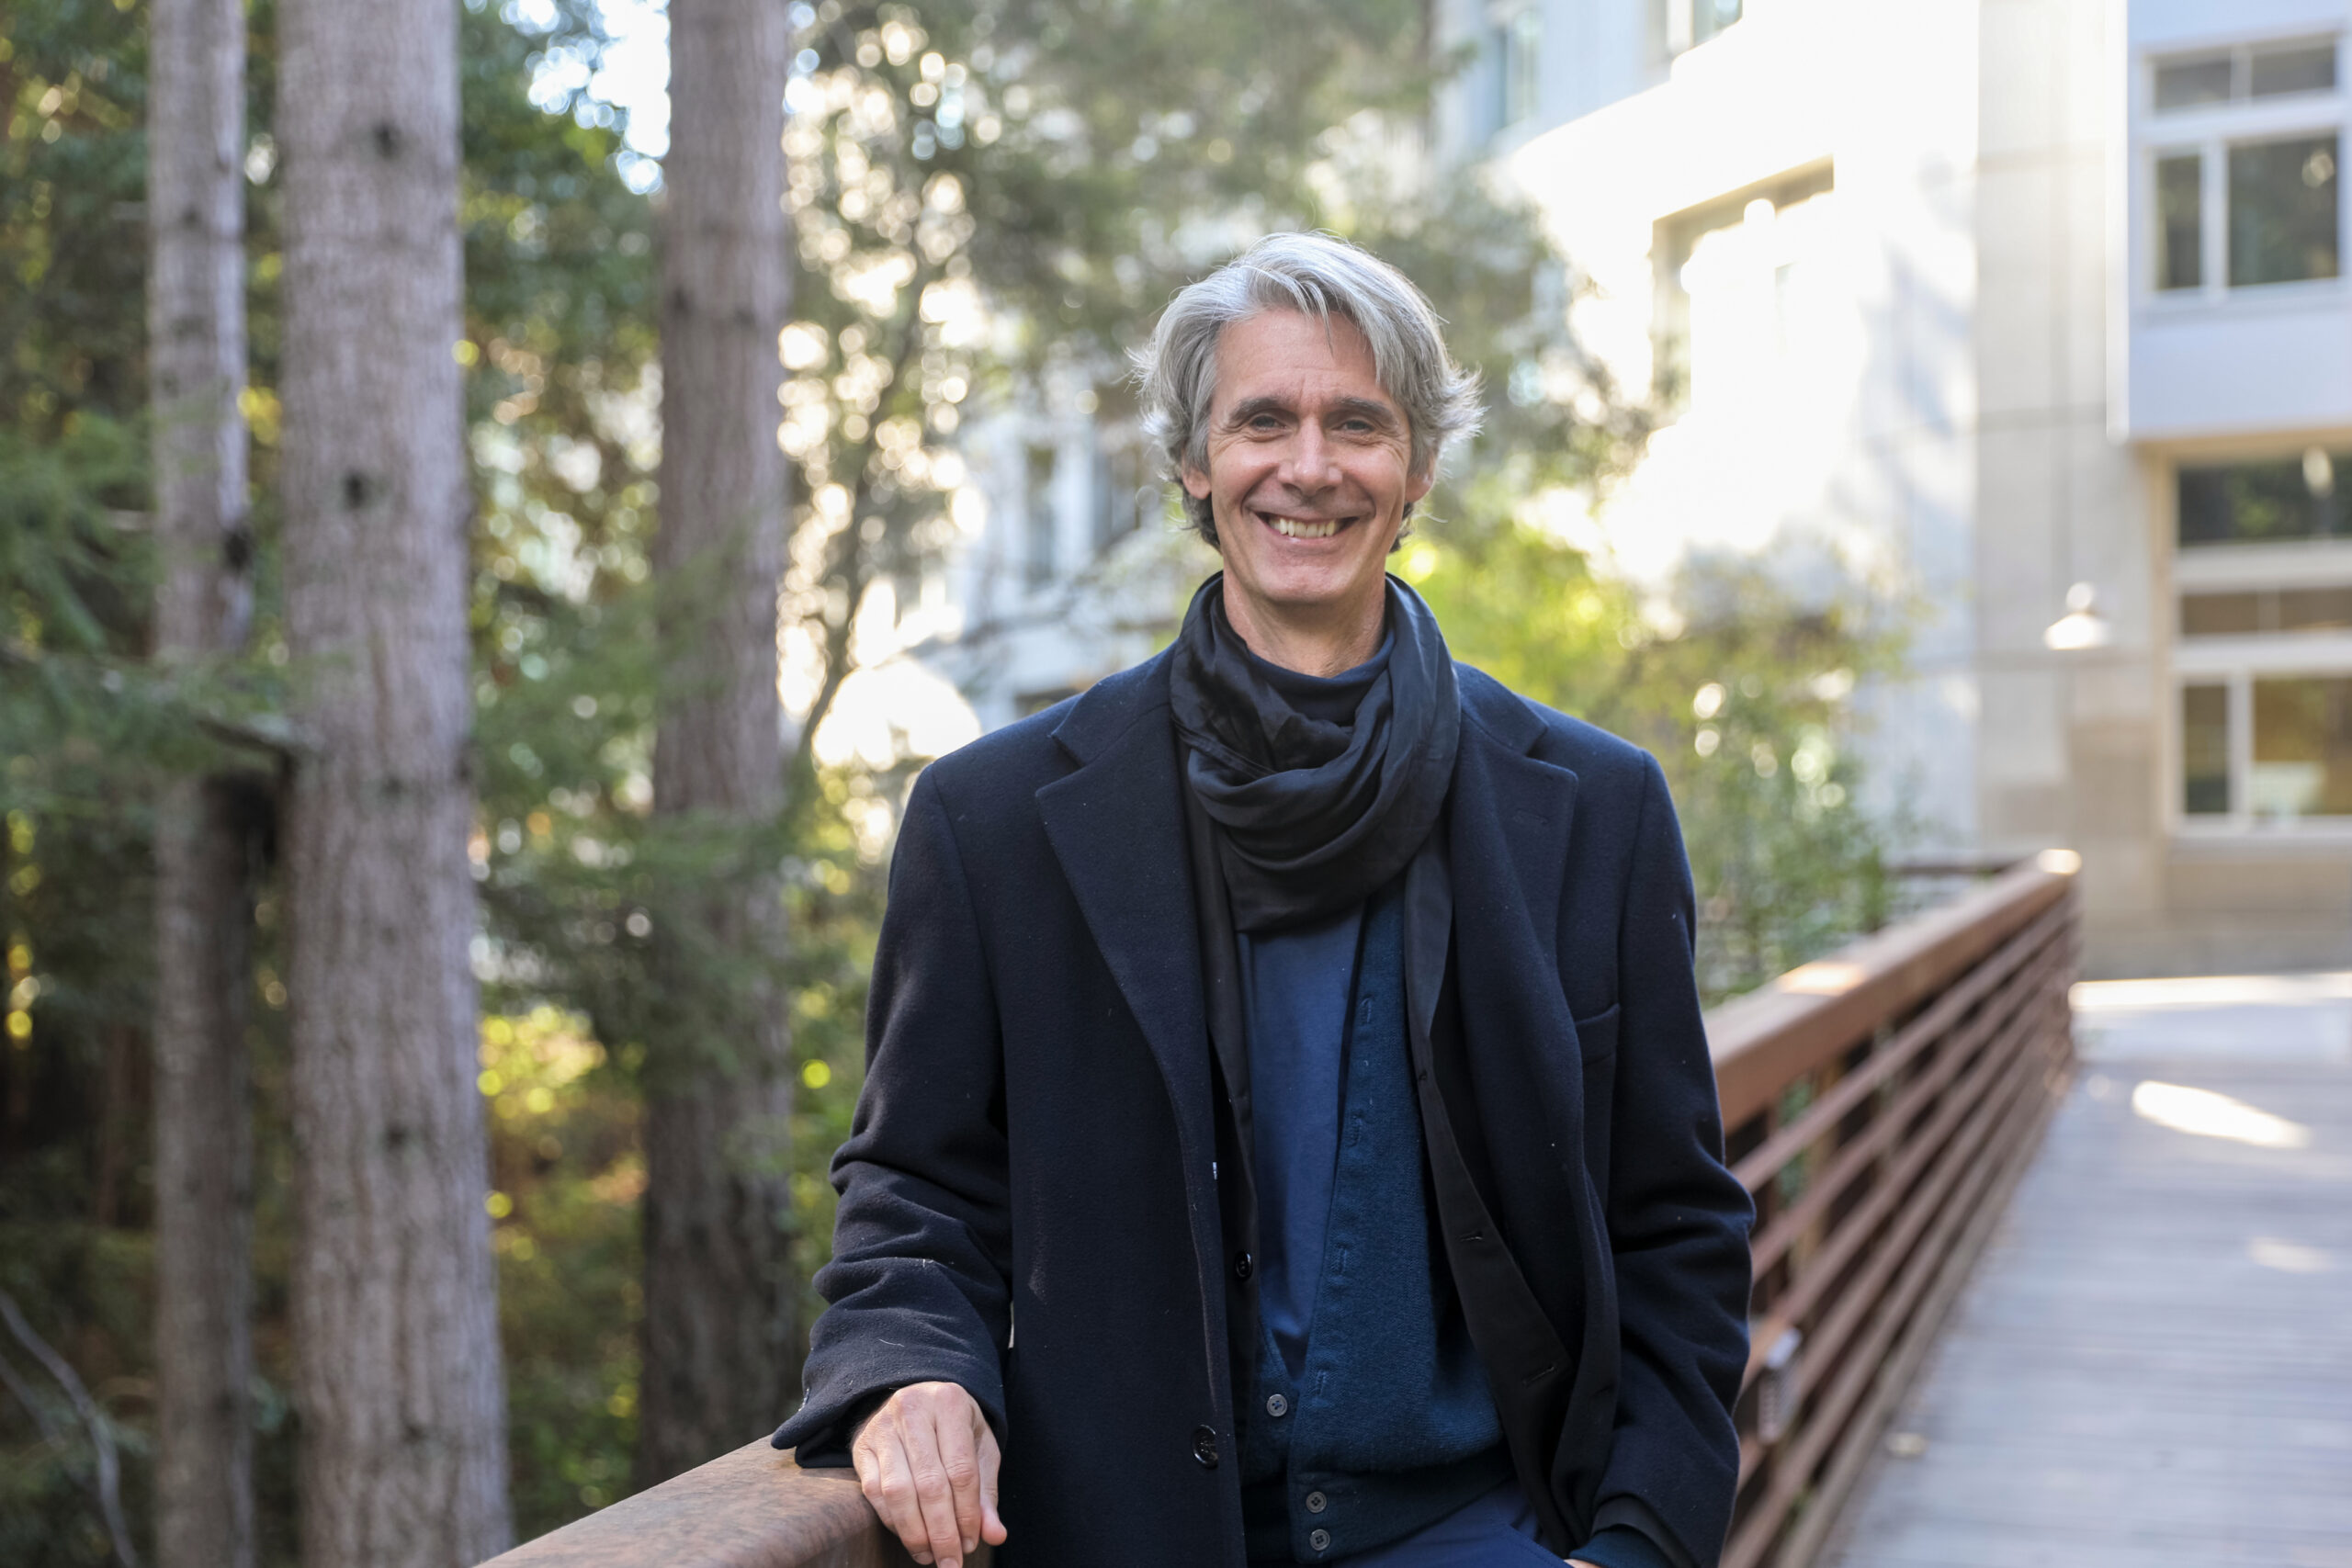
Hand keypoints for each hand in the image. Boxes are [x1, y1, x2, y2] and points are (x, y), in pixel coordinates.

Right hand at [850, 1381, 1006, 1567]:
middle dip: (942, 1531)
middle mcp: (912, 1409)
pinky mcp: (861, 1446)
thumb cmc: (955, 1428)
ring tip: (929, 1555)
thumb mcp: (979, 1449)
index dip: (967, 1514)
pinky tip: (910, 1536)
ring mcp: (882, 1427)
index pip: (961, 1470)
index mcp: (950, 1403)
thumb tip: (995, 1536)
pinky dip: (893, 1522)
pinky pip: (874, 1493)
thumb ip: (986, 1493)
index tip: (971, 1544)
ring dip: (915, 1533)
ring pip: (898, 1491)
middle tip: (951, 1562)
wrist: (916, 1398)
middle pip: (929, 1484)